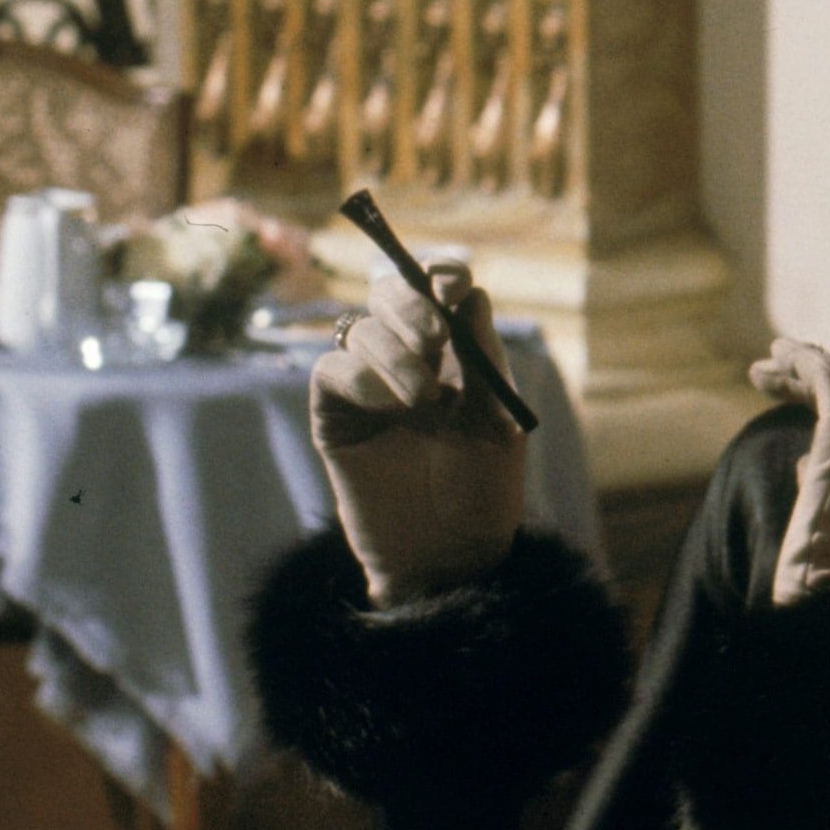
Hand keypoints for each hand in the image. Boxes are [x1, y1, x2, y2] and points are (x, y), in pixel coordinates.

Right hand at [310, 263, 524, 605]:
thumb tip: (470, 292)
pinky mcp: (334, 413)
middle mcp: (411, 359)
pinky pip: (331, 369)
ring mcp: (369, 384)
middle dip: (410, 304)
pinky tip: (390, 404)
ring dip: (395, 354)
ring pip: (361, 329)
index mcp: (458, 354)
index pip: (441, 291)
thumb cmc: (483, 492)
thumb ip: (483, 360)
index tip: (452, 286)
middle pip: (390, 293)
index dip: (442, 276)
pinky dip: (360, 375)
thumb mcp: (497, 425)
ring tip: (423, 400)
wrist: (447, 553)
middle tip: (436, 336)